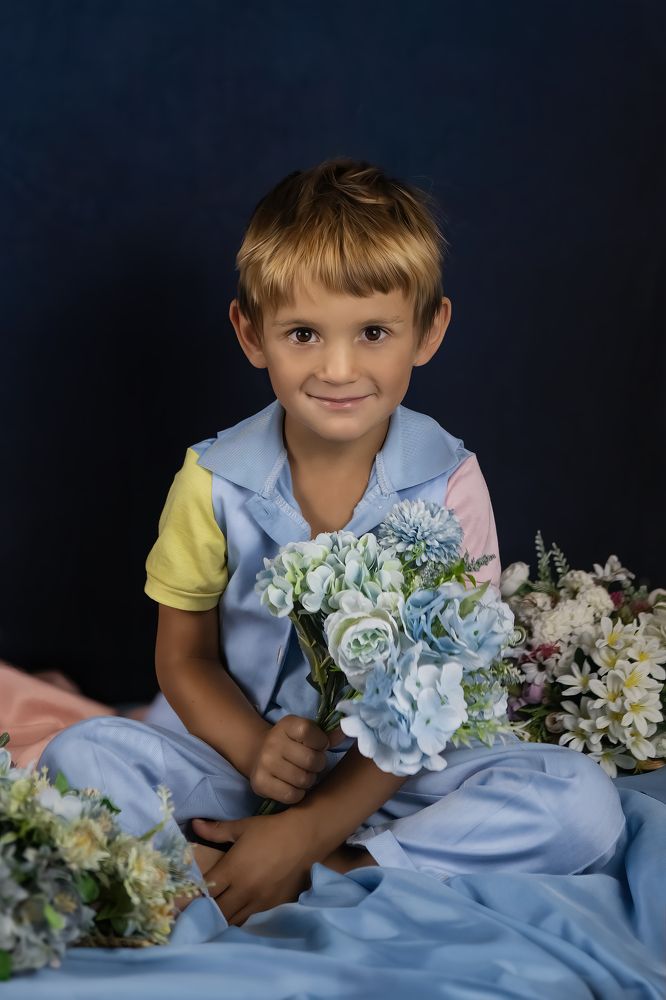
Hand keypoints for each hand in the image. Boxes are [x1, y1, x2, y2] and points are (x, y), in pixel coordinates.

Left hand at [190, 813, 314, 925]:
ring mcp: (260, 901)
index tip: (183, 897)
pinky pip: (250, 920)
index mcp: (233, 869)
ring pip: (232, 920)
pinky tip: (235, 915)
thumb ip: (216, 830)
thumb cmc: (271, 830)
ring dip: (221, 919)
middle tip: (196, 910)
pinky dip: (240, 919)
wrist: (306, 837)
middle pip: (216, 912)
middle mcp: (244, 889)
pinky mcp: (273, 906)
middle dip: (204, 912)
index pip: (206, 891)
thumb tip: (194, 824)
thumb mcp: (243, 827)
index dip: (193, 895)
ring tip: (213, 916)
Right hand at [249, 714, 328, 803]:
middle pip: (310, 759)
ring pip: (303, 779)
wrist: (258, 754)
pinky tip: (295, 785)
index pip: (308, 731)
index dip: (320, 742)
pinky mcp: (260, 783)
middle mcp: (272, 742)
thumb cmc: (291, 743)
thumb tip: (345, 733)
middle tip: (313, 764)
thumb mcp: (306, 732)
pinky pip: (291, 795)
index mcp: (286, 725)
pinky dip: (298, 793)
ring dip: (309, 780)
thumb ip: (326, 735)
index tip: (319, 745)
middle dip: (318, 764)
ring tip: (304, 774)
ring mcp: (264, 763)